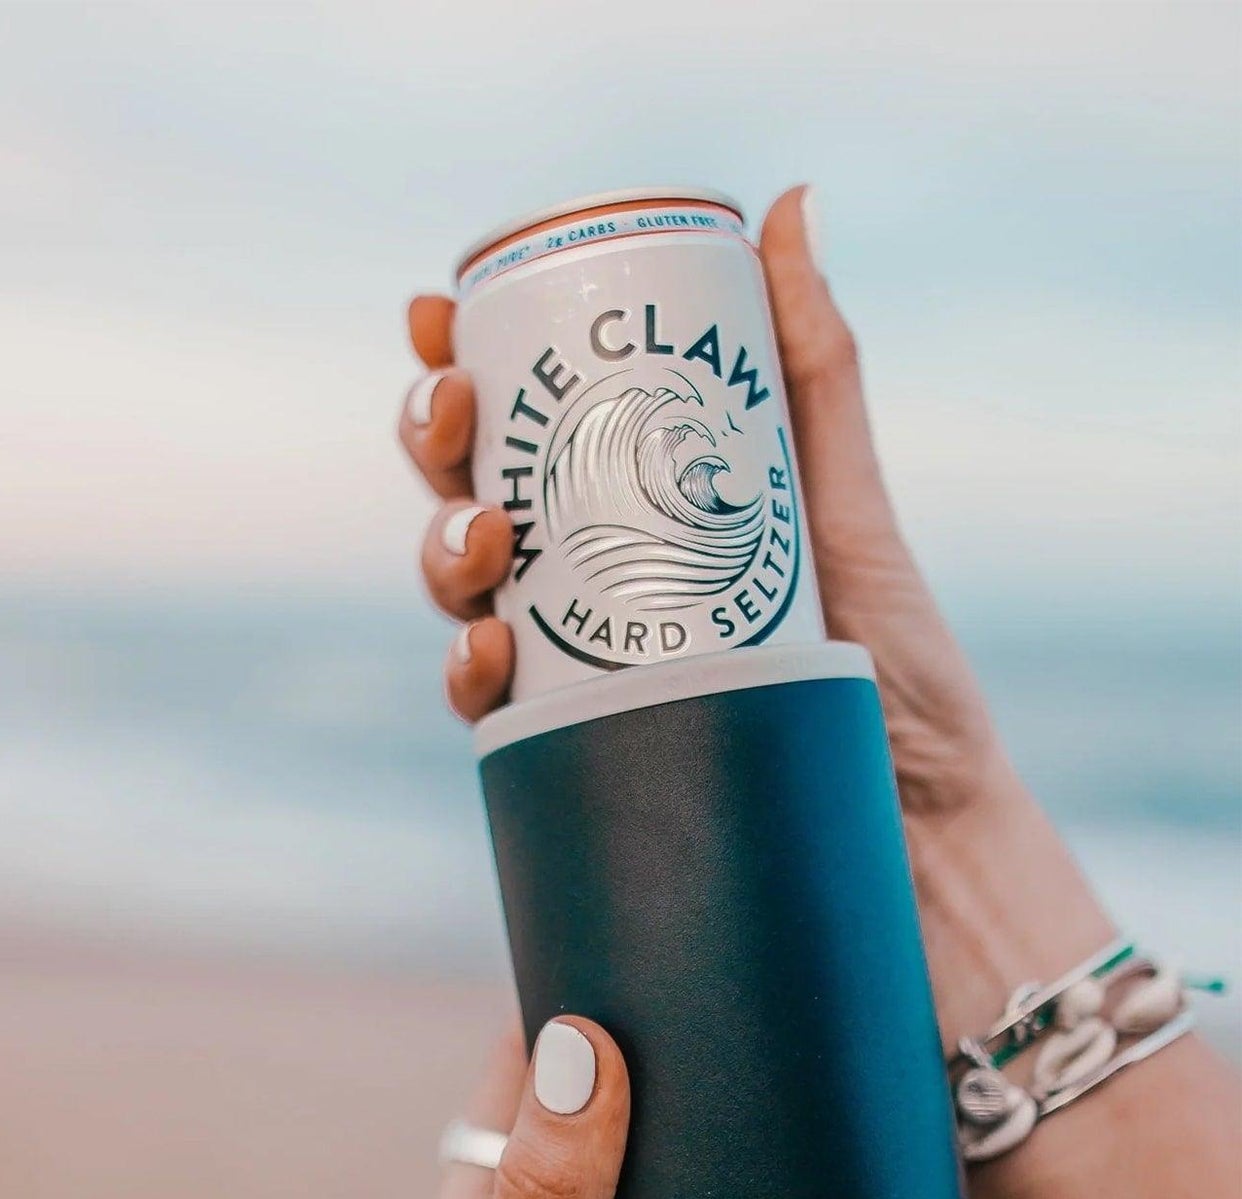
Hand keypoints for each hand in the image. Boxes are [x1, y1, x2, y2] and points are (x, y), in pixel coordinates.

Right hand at [398, 185, 1113, 1045]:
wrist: (916, 839)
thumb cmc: (896, 677)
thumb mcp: (845, 509)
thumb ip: (812, 371)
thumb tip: (785, 209)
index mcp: (633, 519)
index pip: (525, 431)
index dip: (464, 369)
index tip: (442, 313)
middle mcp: (584, 594)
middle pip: (468, 501)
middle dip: (434, 444)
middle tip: (450, 405)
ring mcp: (570, 676)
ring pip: (458, 600)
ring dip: (438, 552)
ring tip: (479, 533)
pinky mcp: (571, 759)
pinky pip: (488, 714)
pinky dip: (468, 676)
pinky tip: (483, 656)